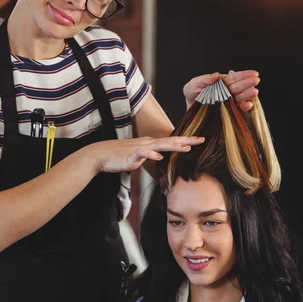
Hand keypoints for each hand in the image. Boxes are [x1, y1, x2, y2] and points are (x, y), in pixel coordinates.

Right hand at [87, 136, 204, 173]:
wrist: (101, 155)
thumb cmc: (118, 157)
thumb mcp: (138, 157)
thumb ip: (149, 157)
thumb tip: (160, 161)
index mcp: (150, 143)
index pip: (171, 141)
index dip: (185, 140)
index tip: (200, 141)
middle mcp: (147, 143)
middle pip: (170, 141)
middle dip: (186, 140)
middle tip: (202, 140)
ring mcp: (139, 148)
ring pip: (160, 145)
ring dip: (173, 146)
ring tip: (187, 147)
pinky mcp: (131, 155)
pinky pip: (143, 154)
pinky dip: (151, 155)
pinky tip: (159, 157)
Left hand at [183, 70, 259, 112]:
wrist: (190, 111)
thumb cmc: (192, 95)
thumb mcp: (193, 85)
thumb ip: (204, 79)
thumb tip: (216, 75)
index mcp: (221, 82)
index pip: (234, 78)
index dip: (244, 75)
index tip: (253, 73)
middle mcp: (227, 91)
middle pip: (239, 86)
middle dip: (248, 83)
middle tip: (256, 80)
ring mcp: (229, 101)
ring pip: (240, 97)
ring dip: (248, 94)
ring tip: (254, 92)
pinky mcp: (229, 111)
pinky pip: (237, 109)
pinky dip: (243, 107)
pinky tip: (248, 104)